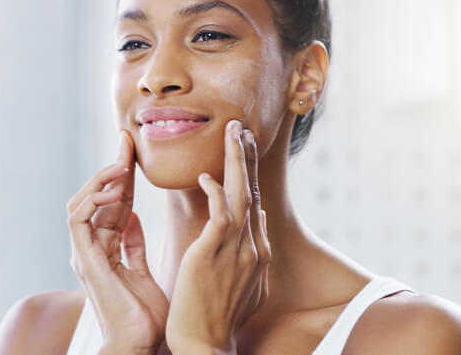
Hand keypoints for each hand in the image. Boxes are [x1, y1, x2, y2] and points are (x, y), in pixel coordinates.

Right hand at [67, 130, 168, 353]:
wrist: (137, 346)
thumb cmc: (143, 318)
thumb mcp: (142, 272)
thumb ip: (133, 245)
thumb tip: (133, 218)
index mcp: (105, 248)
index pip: (112, 203)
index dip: (122, 177)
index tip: (133, 150)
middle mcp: (90, 248)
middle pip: (94, 197)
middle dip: (110, 168)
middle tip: (126, 143)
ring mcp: (84, 253)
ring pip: (80, 202)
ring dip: (99, 179)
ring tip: (121, 163)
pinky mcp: (83, 259)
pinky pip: (79, 220)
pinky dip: (92, 201)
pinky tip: (114, 191)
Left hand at [165, 120, 271, 353]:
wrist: (204, 346)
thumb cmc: (215, 318)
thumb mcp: (242, 284)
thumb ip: (248, 254)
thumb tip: (256, 223)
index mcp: (256, 253)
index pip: (255, 203)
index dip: (250, 174)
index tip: (243, 149)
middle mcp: (252, 248)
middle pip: (253, 191)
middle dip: (247, 157)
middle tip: (241, 127)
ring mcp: (236, 250)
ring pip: (241, 195)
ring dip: (237, 161)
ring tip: (232, 132)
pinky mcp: (213, 254)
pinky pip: (220, 214)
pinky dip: (216, 192)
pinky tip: (207, 176)